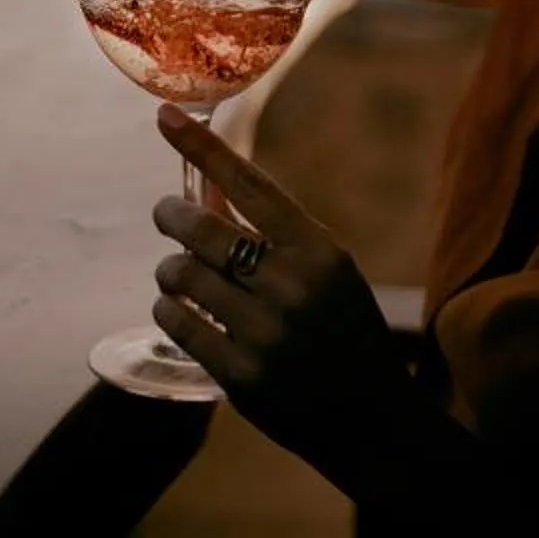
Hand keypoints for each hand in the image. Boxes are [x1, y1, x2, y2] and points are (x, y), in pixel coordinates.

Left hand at [151, 106, 414, 501]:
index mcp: (321, 251)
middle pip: (199, 229)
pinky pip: (176, 322)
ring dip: (169, 272)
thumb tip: (205, 194)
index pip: (249, 184)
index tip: (163, 116)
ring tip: (179, 277)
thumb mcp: (329, 275)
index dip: (201, 148)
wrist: (375, 422)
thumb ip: (274, 238)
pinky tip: (182, 313)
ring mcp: (266, 333)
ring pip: (178, 276)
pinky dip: (170, 311)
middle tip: (167, 216)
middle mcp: (293, 285)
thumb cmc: (346, 336)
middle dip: (170, 216)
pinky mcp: (241, 375)